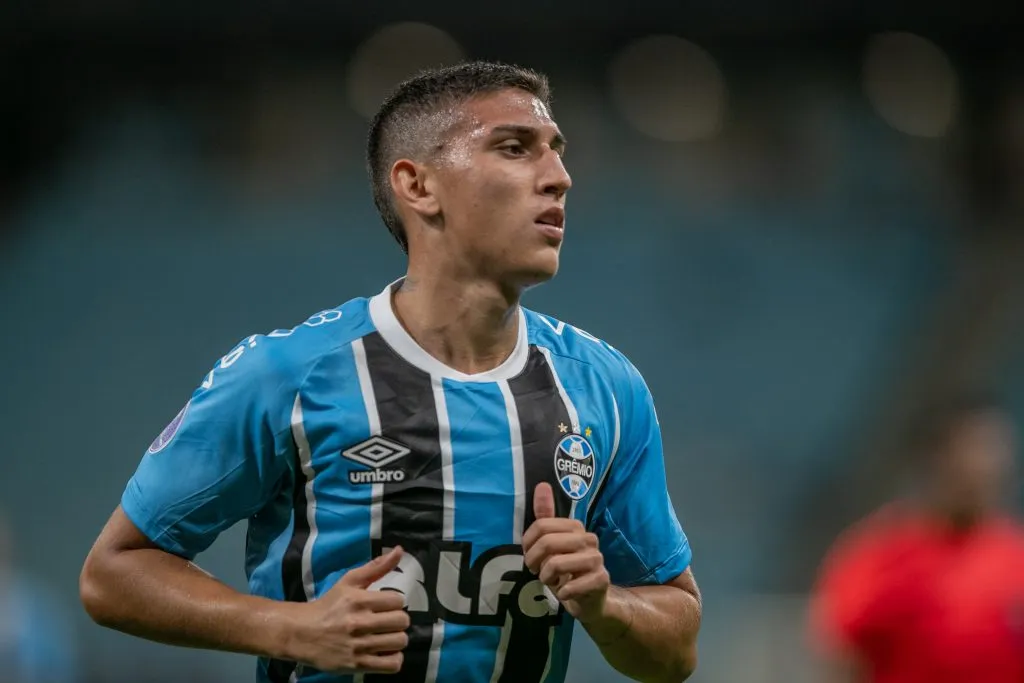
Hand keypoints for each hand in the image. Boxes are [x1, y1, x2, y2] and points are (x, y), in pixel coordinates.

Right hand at [292, 546, 409, 673]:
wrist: (301, 633)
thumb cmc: (328, 605)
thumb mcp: (349, 582)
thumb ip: (376, 567)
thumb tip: (400, 550)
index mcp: (359, 601)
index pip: (398, 601)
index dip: (395, 603)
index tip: (386, 606)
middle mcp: (359, 623)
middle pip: (402, 622)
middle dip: (397, 621)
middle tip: (387, 622)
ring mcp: (359, 646)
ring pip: (400, 642)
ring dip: (396, 639)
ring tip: (386, 637)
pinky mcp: (357, 665)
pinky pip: (392, 665)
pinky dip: (394, 659)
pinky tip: (385, 652)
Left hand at [522, 483, 609, 622]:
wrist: (591, 599)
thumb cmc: (568, 569)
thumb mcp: (553, 543)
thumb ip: (546, 516)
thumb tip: (542, 484)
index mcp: (575, 527)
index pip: (541, 525)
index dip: (528, 543)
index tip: (529, 555)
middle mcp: (588, 539)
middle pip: (547, 542)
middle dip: (534, 561)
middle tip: (536, 571)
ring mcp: (597, 559)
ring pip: (557, 564)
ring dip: (547, 577)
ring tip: (552, 581)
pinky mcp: (601, 579)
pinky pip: (571, 585)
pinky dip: (562, 592)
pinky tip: (565, 592)